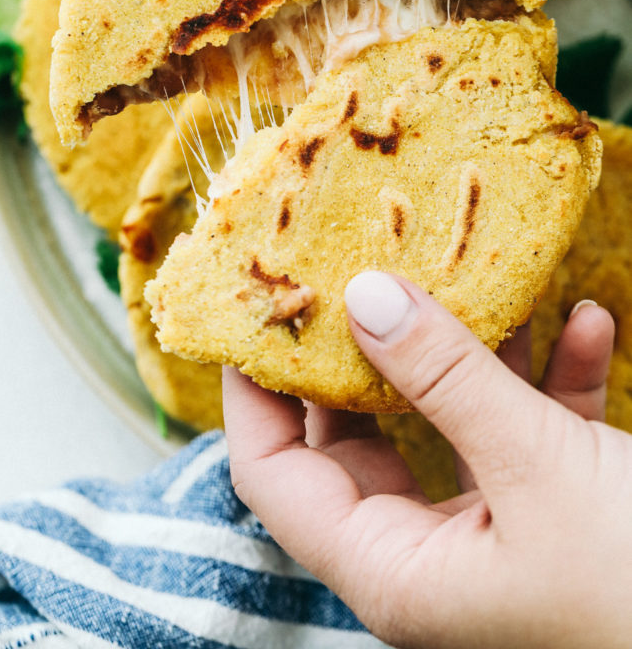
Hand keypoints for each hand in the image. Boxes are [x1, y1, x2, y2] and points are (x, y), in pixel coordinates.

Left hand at [223, 272, 631, 648]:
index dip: (254, 392)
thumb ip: (447, 379)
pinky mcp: (545, 511)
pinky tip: (586, 323)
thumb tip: (363, 296)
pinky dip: (550, 377)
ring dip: (468, 351)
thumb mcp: (537, 466)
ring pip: (444, 420)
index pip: (275, 476)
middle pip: (356, 437)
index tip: (255, 308)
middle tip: (357, 269)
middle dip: (363, 349)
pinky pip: (525, 430)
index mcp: (395, 570)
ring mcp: (488, 529)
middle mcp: (427, 554)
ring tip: (477, 276)